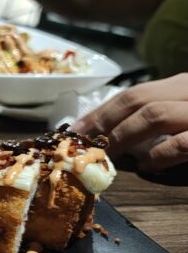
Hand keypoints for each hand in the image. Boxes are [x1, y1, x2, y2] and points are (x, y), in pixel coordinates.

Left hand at [71, 73, 187, 171]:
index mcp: (180, 86)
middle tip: (81, 143)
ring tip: (108, 155)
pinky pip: (180, 144)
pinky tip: (146, 166)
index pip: (132, 95)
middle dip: (103, 122)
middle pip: (137, 100)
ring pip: (155, 115)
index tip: (75, 130)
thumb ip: (156, 118)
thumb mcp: (182, 114)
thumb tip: (111, 137)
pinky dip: (158, 155)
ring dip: (123, 136)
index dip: (100, 112)